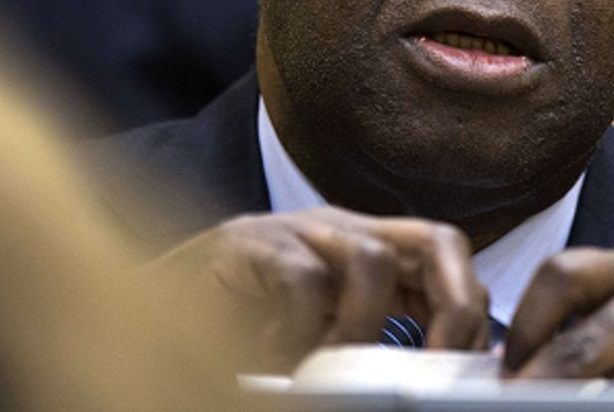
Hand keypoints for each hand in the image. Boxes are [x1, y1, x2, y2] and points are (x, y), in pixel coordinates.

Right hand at [143, 207, 488, 369]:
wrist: (141, 302)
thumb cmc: (238, 322)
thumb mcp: (322, 334)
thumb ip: (371, 343)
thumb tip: (429, 382)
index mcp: (372, 252)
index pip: (450, 263)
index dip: (471, 316)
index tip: (467, 373)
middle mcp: (346, 232)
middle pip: (438, 240)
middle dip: (456, 306)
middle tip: (442, 366)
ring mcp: (299, 230)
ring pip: (373, 258)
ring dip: (363, 330)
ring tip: (328, 372)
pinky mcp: (249, 241)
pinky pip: (299, 277)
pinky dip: (299, 332)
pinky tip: (276, 361)